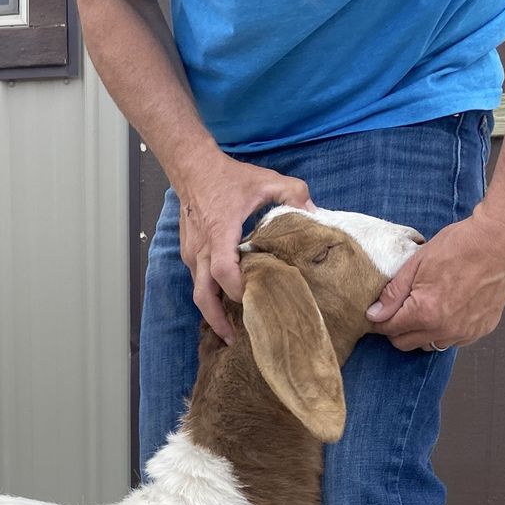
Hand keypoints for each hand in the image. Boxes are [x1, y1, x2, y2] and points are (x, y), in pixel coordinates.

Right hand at [175, 152, 312, 341]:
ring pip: (198, 291)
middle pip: (202, 295)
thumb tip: (315, 213)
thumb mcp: (265, 180)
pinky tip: (225, 300)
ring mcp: (191, 252)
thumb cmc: (225, 176)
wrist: (191, 166)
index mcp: (219, 233)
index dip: (237, 290)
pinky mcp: (188, 252)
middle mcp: (200, 249)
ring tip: (232, 328)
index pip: (222, 272)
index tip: (254, 300)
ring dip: (213, 311)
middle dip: (217, 320)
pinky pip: (196, 280)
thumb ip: (293, 194)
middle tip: (235, 338)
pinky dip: (209, 294)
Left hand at [368, 201, 504, 351]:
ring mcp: (465, 332)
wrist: (500, 241)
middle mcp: (445, 329)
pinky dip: (445, 330)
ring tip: (424, 308)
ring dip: (421, 333)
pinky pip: (454, 340)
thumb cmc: (460, 246)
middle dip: (397, 329)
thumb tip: (374, 314)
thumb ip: (393, 294)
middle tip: (399, 309)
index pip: (390, 330)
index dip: (380, 320)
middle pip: (406, 344)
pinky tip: (448, 309)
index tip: (378, 313)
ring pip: (430, 345)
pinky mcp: (481, 329)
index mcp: (425, 313)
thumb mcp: (416, 264)